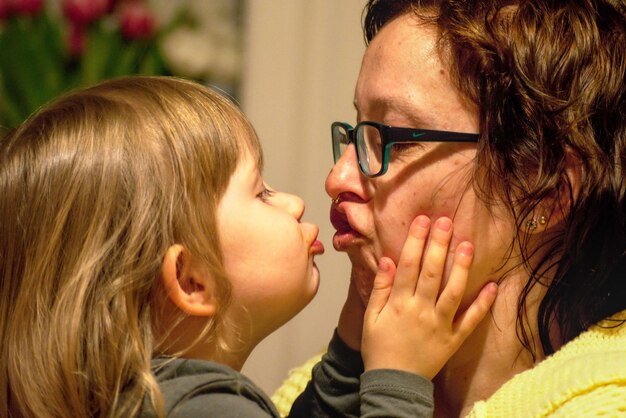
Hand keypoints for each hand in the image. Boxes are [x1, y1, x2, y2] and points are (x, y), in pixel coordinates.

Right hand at [361, 216, 497, 378]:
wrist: (393, 383)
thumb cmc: (379, 347)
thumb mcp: (371, 317)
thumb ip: (380, 289)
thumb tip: (388, 260)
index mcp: (399, 303)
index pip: (408, 265)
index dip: (416, 241)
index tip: (422, 220)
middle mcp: (420, 311)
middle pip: (431, 272)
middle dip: (439, 245)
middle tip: (447, 221)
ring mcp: (440, 325)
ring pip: (453, 292)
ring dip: (461, 267)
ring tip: (468, 245)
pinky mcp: (454, 339)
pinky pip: (471, 320)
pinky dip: (483, 304)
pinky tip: (493, 285)